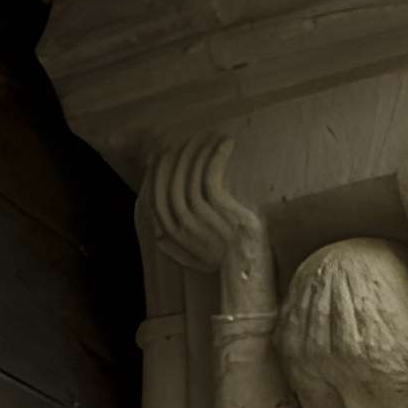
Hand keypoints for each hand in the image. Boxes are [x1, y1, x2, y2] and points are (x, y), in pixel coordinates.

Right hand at [145, 135, 273, 310]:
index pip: (156, 193)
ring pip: (190, 174)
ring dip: (198, 150)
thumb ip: (174, 244)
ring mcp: (202, 217)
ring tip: (208, 136)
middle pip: (171, 179)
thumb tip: (156, 232)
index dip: (160, 170)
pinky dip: (217, 156)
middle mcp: (182, 224)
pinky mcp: (223, 209)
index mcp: (171, 233)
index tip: (167, 152)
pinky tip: (225, 144)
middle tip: (190, 138)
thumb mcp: (194, 256)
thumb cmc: (225, 261)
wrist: (251, 272)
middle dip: (179, 154)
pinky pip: (212, 174)